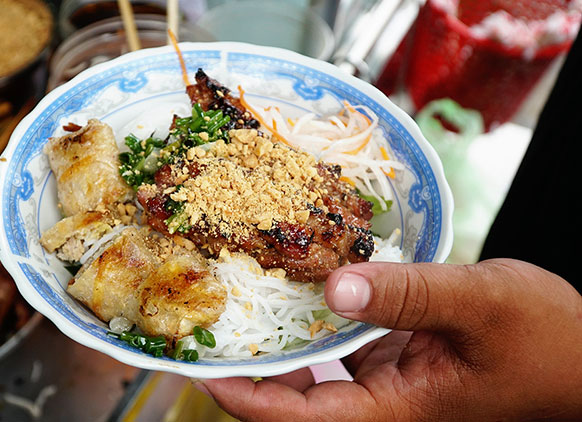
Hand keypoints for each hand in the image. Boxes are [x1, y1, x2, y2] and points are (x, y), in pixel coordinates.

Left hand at [197, 259, 581, 420]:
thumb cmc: (548, 339)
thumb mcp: (481, 304)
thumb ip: (409, 294)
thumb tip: (335, 287)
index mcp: (395, 409)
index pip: (299, 419)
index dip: (245, 397)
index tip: (203, 368)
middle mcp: (381, 400)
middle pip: (293, 397)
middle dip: (246, 365)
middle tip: (206, 321)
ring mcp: (385, 378)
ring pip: (313, 368)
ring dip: (277, 338)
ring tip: (238, 296)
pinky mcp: (393, 355)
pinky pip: (340, 342)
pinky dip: (316, 318)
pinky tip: (302, 282)